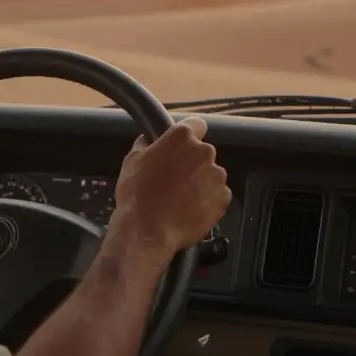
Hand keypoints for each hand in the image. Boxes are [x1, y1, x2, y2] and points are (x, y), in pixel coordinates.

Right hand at [107, 117, 230, 258]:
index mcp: (182, 137)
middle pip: (202, 152)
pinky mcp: (223, 198)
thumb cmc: (137, 193)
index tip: (180, 147)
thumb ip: (146, 144)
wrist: (147, 230)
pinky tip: (189, 208)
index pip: (196, 125)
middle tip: (173, 178)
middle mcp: (204, 151)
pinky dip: (207, 199)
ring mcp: (217, 175)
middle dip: (191, 162)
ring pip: (210, 173)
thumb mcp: (132, 160)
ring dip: (200, 181)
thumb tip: (149, 140)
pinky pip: (217, 194)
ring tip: (180, 198)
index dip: (187, 135)